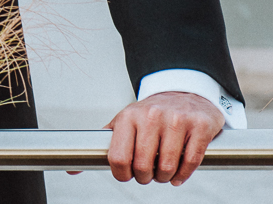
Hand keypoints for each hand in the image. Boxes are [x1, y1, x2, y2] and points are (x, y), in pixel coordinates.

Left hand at [93, 91, 223, 184]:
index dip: (122, 174)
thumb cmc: (149, 115)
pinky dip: (183, 175)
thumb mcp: (123, 123)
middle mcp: (151, 116)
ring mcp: (176, 120)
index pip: (118, 157)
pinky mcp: (199, 126)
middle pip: (143, 166)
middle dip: (144, 178)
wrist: (182, 93)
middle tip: (147, 175)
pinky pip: (191, 162)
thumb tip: (73, 169)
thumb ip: (102, 145)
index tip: (127, 175)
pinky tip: (178, 174)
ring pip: (168, 167)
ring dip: (165, 178)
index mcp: (128, 117)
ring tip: (163, 173)